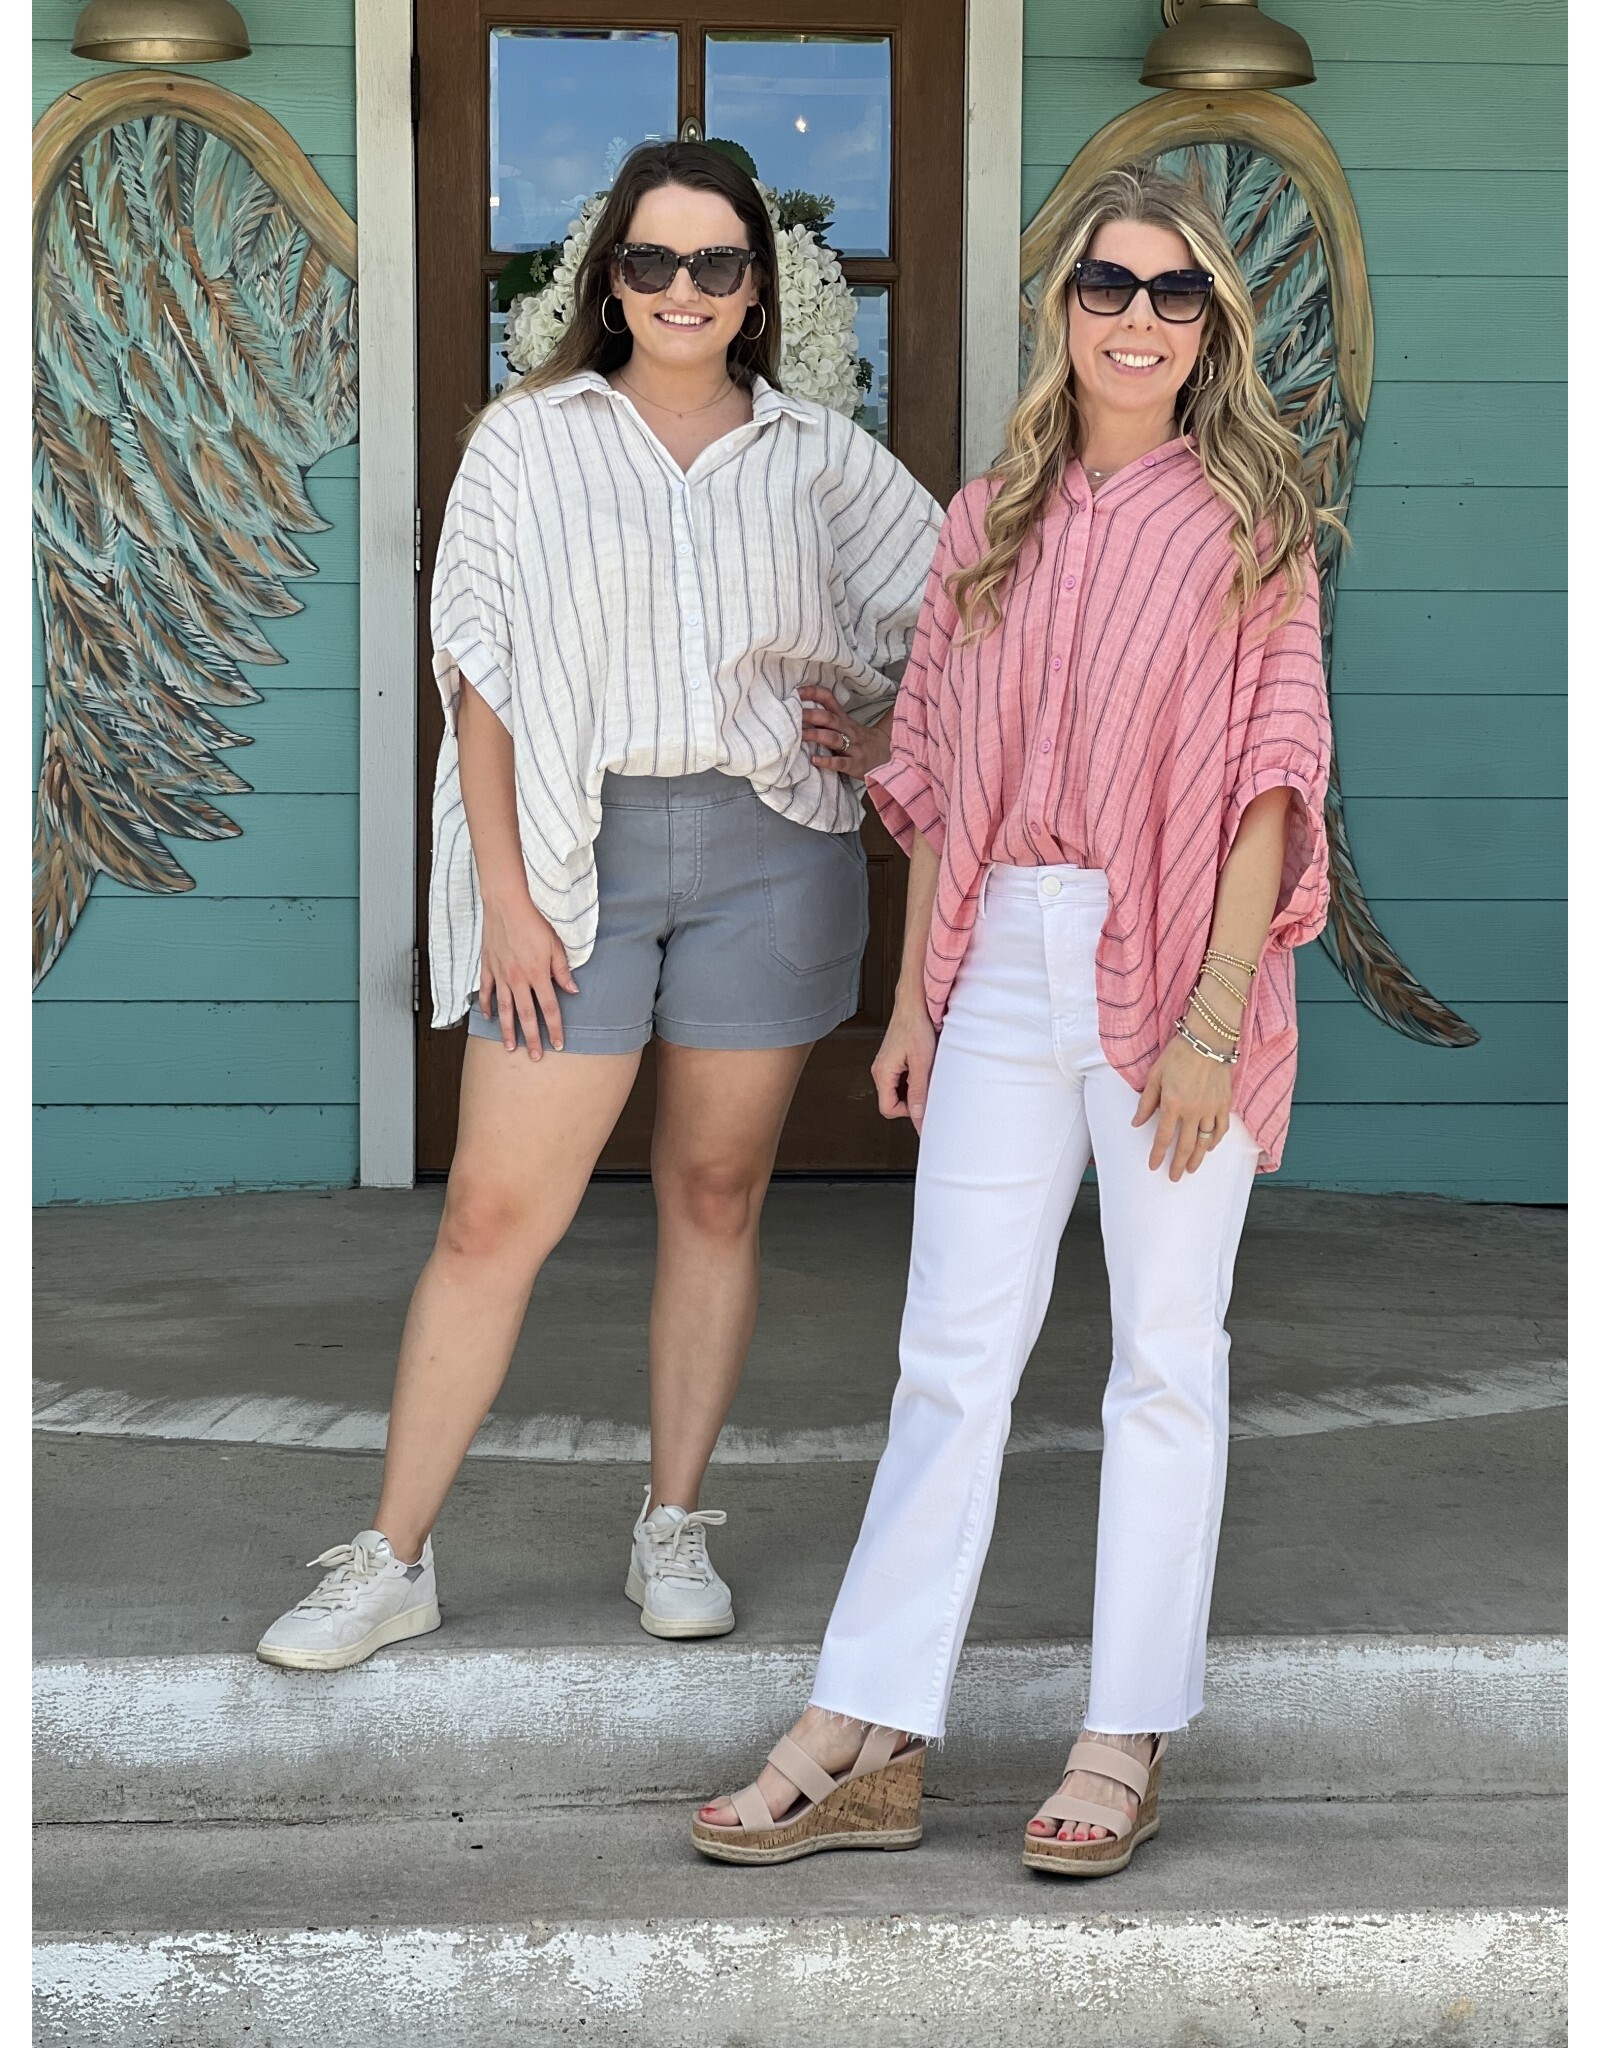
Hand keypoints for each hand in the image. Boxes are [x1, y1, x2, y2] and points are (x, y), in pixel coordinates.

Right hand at [478, 892, 578, 1058]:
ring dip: (507, 1030)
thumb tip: (573, 990)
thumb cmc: (533, 922)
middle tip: (534, 1056)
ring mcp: (501, 975)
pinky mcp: (488, 967)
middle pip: (526, 1016)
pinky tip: (489, 1017)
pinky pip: (487, 991)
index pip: (549, 1009)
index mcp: (538, 974)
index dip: (554, 1028)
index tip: (558, 1044)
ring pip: (505, 1009)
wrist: (506, 905)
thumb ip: (562, 970)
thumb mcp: (556, 945)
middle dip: (531, 1038)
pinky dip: (487, 1006)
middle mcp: (518, 979)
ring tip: (509, 1047)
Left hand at [799, 685, 889, 778]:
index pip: (829, 700)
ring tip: (801, 735)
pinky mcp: (856, 765)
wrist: (889, 759)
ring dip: (817, 735)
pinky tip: (814, 759)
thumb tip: (825, 697)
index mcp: (844, 719)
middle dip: (811, 714)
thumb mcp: (851, 725)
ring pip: (834, 739)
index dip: (813, 693)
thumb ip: (832, 714)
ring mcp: (853, 748)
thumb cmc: (863, 741)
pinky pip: (841, 763)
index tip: (796, 692)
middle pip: (829, 719)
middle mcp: (849, 730)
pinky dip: (827, 761)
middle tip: (793, 713)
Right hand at [872, 993, 936, 1132]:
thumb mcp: (922, 1063)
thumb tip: (919, 1115)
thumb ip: (919, 1092)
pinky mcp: (891, 1060)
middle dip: (910, 1101)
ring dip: (911, 1089)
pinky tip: (921, 1068)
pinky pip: (898, 1079)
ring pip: (895, 1091)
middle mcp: (879, 1070)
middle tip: (927, 1090)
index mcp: (882, 1072)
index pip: (888, 1109)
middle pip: (891, 1101)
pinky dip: (910, 1080)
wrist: (914, 1004)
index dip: (907, 1112)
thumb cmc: (916, 1026)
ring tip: (924, 1075)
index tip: (923, 1107)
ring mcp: (884, 1065)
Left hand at [1130, 1034, 1233, 1180]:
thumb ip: (1146, 1102)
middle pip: (1185, 1146)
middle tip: (1174, 1177)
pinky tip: (1210, 1147)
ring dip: (1198, 1158)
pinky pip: (1221, 1128)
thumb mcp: (1154, 1076)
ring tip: (1192, 1169)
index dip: (1157, 1154)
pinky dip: (1215, 1140)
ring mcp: (1211, 1108)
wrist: (1208, 1040)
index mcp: (1172, 1104)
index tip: (1153, 1166)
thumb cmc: (1178, 1054)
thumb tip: (1136, 1122)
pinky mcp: (1224, 1103)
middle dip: (1178, 1164)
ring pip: (1205, 1141)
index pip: (1163, 1137)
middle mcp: (1193, 1111)